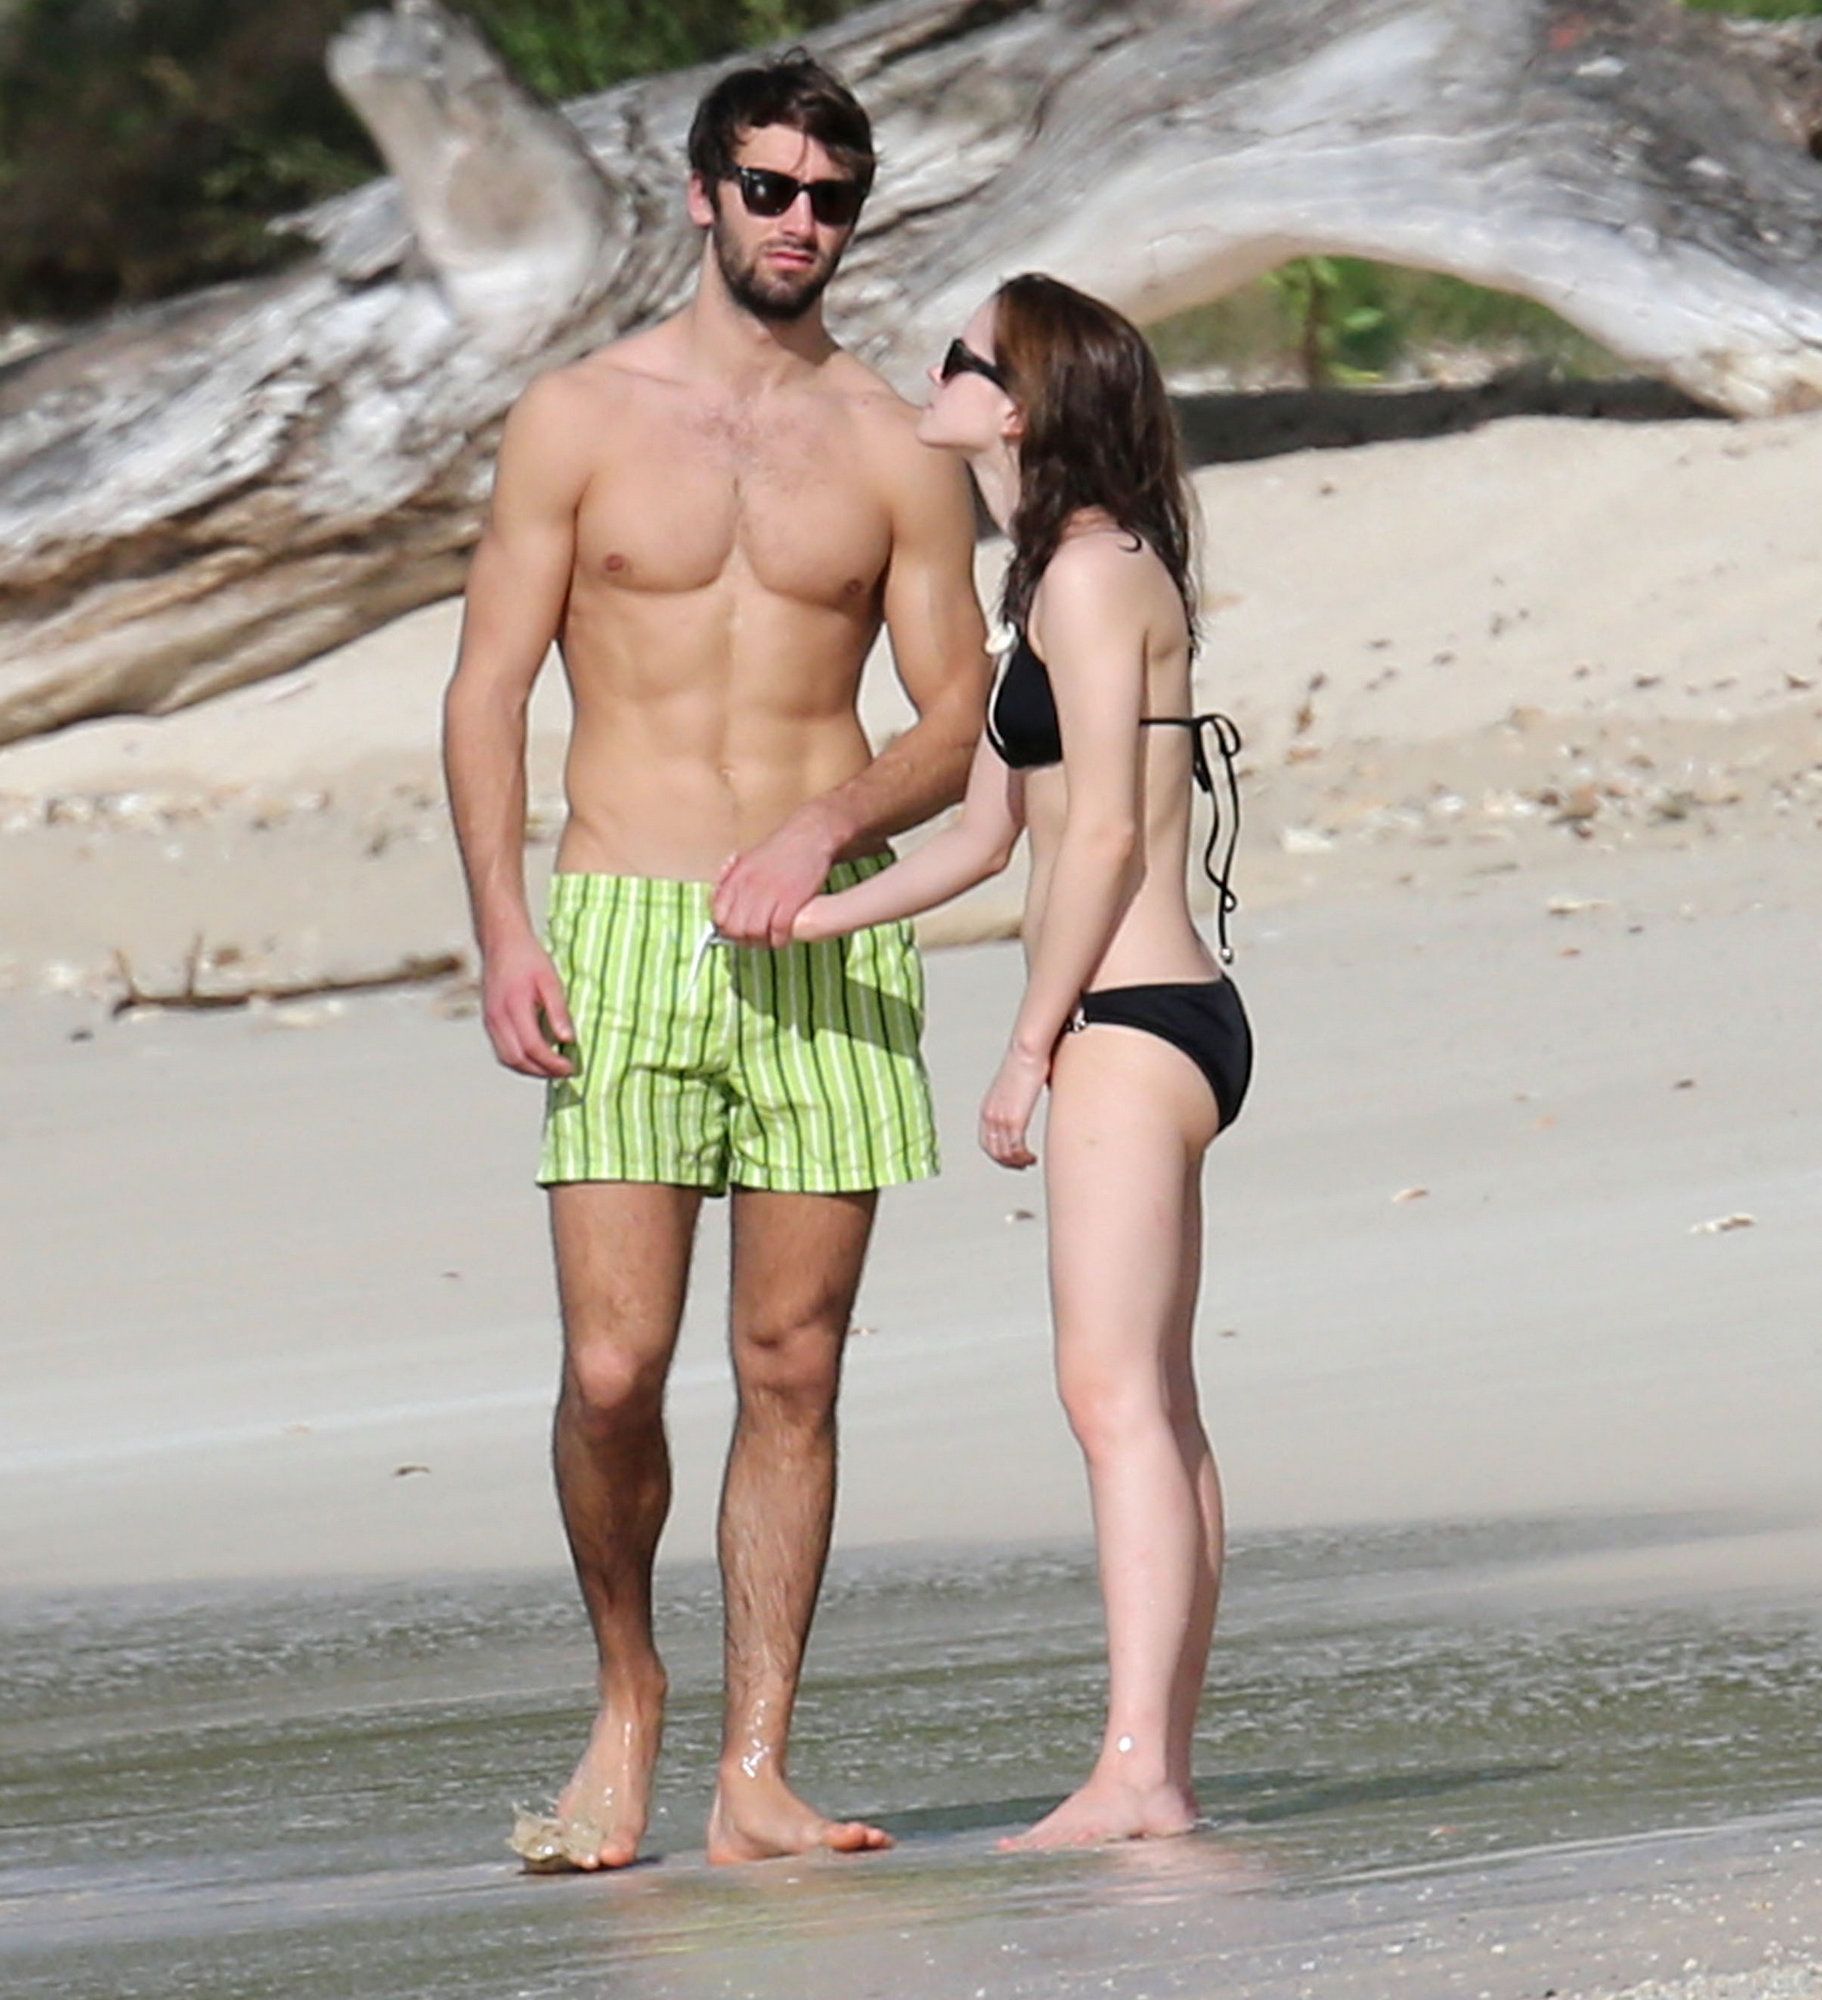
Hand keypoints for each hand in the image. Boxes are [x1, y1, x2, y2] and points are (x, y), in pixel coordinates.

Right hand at [481, 933, 575, 1078]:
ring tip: (553, 1069)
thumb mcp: (551, 980)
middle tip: (565, 1072)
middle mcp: (496, 1018)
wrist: (501, 943)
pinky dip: (519, 1061)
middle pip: (517, 1059)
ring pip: (507, 1059)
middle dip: (542, 1072)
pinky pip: (501, 1050)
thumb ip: (559, 1011)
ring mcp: (489, 1021)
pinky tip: (536, 1058)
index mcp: (513, 1006)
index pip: (532, 1046)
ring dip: (530, 1070)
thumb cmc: (528, 958)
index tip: (571, 1067)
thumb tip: (568, 1040)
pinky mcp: (488, 1021)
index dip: (552, 1062)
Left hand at [713, 808, 840, 946]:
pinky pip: (778, 931)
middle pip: (734, 928)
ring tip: (769, 940)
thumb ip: (731, 881)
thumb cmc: (781, 850)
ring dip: (761, 942)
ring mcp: (769, 893)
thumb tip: (718, 902)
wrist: (810, 836)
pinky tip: (783, 937)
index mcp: (736, 877)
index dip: (725, 929)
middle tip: (753, 940)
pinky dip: (779, 940)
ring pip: (754, 932)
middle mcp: (749, 886)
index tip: (735, 932)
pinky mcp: (791, 899)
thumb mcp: (747, 861)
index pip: (718, 914)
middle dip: (743, 940)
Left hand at [979, 1045, 1047, 1168]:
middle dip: (1007, 1162)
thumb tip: (1036, 1096)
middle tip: (1022, 1164)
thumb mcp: (1017, 1086)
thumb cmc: (1026, 1061)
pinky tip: (1032, 1157)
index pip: (986, 1141)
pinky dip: (1023, 1158)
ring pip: (1004, 1153)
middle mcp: (990, 1114)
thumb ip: (1021, 1098)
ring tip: (1029, 1162)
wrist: (1027, 1051)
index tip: (1011, 1158)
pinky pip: (1015, 1149)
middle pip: (993, 1150)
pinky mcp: (1014, 1119)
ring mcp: (1000, 1119)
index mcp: (988, 1108)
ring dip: (1016, 1162)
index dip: (998, 1154)